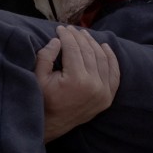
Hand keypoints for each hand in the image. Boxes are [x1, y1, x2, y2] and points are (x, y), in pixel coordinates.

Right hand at [35, 25, 119, 141]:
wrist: (53, 125)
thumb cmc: (43, 100)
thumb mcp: (38, 78)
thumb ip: (45, 56)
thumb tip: (58, 40)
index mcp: (76, 80)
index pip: (73, 49)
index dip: (66, 36)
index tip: (60, 28)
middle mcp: (94, 85)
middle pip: (88, 52)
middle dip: (79, 37)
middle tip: (71, 29)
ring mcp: (103, 92)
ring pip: (102, 59)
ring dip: (94, 44)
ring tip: (85, 34)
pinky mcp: (108, 98)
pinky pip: (114, 73)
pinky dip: (111, 59)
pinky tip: (105, 47)